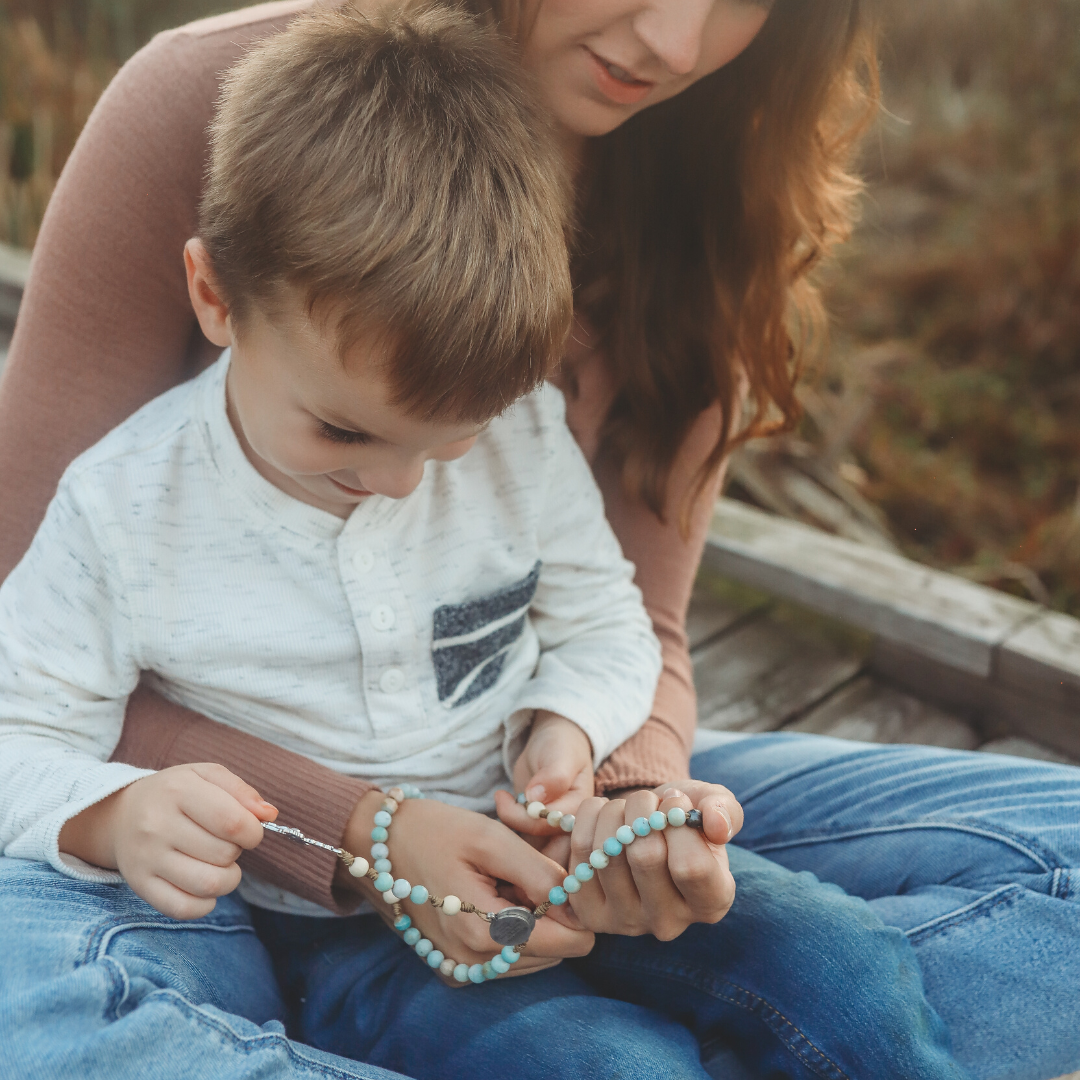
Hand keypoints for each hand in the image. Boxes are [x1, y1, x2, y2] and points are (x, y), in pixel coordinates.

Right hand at [58, 763, 276, 919]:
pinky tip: (204, 884)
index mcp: (178, 790)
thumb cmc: (176, 794)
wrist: (122, 814)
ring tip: (220, 864)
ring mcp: (145, 858)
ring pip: (208, 885)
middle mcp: (156, 825)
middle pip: (223, 854)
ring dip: (228, 879)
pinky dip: (205, 903)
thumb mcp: (207, 776)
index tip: (251, 832)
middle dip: (237, 851)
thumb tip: (270, 815)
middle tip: (225, 843)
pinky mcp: (140, 885)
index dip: (253, 832)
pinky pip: (184, 909)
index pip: (231, 822)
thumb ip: (243, 792)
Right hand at [337, 790, 593, 982]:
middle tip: (522, 872)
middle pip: (553, 950)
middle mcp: (473, 964)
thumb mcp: (494, 839)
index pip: (568, 943)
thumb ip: (542, 875)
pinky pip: (507, 958)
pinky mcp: (454, 968)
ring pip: (534, 955)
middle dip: (551, 913)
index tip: (558, 876)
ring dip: (531, 921)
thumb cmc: (437, 832)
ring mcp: (461, 970)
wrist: (380, 844)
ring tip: (502, 883)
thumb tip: (578, 905)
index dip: (576, 908)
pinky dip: (511, 930)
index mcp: (484, 933)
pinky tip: (489, 897)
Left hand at [494, 711, 593, 855]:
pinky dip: (506, 836)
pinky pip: (522, 850)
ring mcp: (555, 836)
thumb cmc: (560, 746)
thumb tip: (536, 798)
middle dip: (513, 837)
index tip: (501, 795)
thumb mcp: (560, 754)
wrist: (553, 746)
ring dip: (508, 838)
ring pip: (531, 857)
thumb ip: (553, 775)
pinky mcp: (538, 837)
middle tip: (498, 805)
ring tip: (500, 802)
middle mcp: (572, 830)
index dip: (522, 818)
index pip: (550, 828)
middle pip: (543, 853)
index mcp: (582, 812)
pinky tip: (502, 806)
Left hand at [562, 780, 743, 939]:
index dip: (679, 824)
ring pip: (608, 851)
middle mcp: (669, 922)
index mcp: (711, 903)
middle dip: (644, 810)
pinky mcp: (589, 912)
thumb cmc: (683, 819)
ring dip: (616, 811)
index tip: (677, 801)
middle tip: (648, 800)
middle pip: (645, 857)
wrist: (645, 830)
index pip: (691, 868)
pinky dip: (590, 818)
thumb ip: (724, 810)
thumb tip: (716, 824)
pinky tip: (604, 817)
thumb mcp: (712, 807)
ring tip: (627, 810)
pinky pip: (580, 851)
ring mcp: (625, 922)